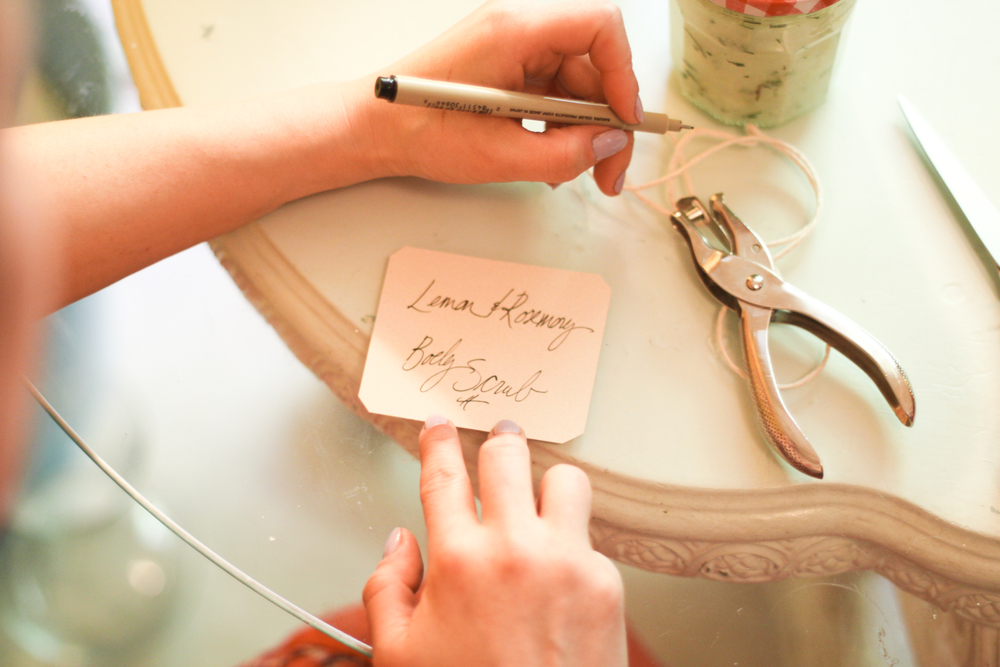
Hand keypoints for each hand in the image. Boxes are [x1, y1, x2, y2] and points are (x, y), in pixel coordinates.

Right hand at [362, 417, 626, 666]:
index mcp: (458, 560)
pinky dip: (572, 544)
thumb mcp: (399, 655)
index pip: (443, 475)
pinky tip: (560, 572)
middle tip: (497, 437)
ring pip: (565, 478)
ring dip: (547, 482)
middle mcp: (515, 547)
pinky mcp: (607, 582)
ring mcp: (568, 560)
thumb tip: (400, 541)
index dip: (437, 440)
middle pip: (506, 455)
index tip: (438, 424)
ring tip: (537, 497)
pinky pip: (590, 538)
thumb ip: (388, 586)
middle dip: (498, 440)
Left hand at [363, 0, 639, 195]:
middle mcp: (517, 29)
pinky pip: (552, 93)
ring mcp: (512, 49)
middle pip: (593, 64)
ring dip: (585, 131)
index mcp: (514, 31)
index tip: (623, 123)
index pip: (600, 27)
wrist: (371, 129)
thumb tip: (610, 146)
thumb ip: (563, 155)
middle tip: (611, 172)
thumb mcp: (498, 157)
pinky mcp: (505, 69)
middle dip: (608, 120)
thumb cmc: (417, 131)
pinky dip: (560, 128)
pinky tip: (555, 161)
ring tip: (582, 175)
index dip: (623, 75)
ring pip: (575, 84)